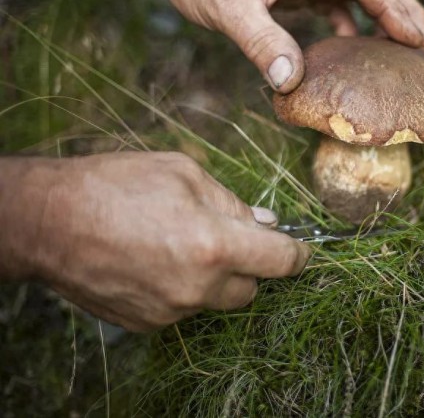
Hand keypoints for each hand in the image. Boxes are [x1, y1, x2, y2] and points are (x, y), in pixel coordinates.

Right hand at [0, 152, 309, 331]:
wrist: (48, 222)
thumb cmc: (116, 186)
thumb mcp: (183, 174)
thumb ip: (232, 203)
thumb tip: (267, 222)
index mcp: (215, 245)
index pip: (281, 261)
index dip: (297, 253)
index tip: (300, 249)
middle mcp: (198, 287)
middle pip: (252, 288)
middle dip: (249, 265)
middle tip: (225, 238)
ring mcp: (171, 310)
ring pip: (217, 300)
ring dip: (214, 278)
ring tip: (179, 244)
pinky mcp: (148, 323)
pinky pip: (184, 309)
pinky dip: (183, 289)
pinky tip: (155, 261)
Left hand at [143, 0, 423, 91]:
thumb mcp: (228, 9)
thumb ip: (262, 44)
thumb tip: (291, 83)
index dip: (392, 8)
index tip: (417, 39)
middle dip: (403, 8)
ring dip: (382, 14)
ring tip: (406, 45)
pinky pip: (333, 1)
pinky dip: (350, 22)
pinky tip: (355, 46)